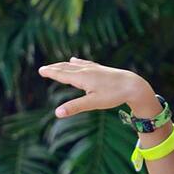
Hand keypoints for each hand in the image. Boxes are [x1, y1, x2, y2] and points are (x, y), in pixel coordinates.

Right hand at [38, 58, 153, 118]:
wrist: (133, 85)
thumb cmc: (113, 95)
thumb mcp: (93, 103)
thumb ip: (74, 107)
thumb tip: (57, 113)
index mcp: (82, 77)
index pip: (62, 74)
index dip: (51, 72)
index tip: (40, 70)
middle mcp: (86, 70)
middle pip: (66, 68)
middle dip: (55, 68)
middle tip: (43, 69)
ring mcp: (94, 68)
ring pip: (74, 65)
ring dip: (63, 65)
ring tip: (56, 65)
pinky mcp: (101, 69)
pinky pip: (84, 63)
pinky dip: (76, 62)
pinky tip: (75, 60)